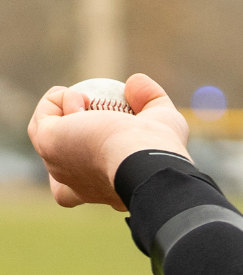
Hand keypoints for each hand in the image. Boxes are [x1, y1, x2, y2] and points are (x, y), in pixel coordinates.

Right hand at [28, 74, 190, 209]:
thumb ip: (151, 99)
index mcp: (103, 192)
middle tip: (93, 110)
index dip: (81, 165)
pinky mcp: (47, 145)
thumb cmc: (160, 148)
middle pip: (58, 163)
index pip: (78, 192)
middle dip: (69, 131)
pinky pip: (45, 115)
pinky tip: (83, 100)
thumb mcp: (164, 120)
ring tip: (91, 103)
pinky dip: (60, 100)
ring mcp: (58, 167)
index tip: (100, 137)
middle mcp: (75, 187)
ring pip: (46, 134)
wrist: (145, 157)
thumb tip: (135, 82)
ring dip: (67, 109)